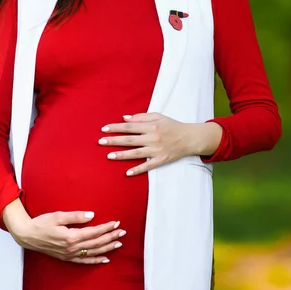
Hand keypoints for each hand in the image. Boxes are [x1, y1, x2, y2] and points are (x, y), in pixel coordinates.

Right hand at [3, 200, 124, 264]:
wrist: (28, 235)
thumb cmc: (42, 223)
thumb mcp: (58, 215)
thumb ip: (76, 216)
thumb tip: (92, 215)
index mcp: (71, 236)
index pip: (94, 232)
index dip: (106, 227)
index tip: (116, 222)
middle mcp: (72, 248)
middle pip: (96, 243)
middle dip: (110, 237)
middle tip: (123, 232)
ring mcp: (70, 255)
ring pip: (93, 252)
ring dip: (107, 248)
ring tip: (118, 243)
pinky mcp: (67, 258)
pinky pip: (85, 261)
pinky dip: (96, 261)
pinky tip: (105, 259)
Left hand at [98, 113, 222, 175]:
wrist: (189, 138)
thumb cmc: (172, 125)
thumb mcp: (158, 116)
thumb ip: (141, 117)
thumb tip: (125, 118)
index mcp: (151, 126)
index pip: (129, 127)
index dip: (116, 127)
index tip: (104, 129)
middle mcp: (152, 138)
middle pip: (130, 140)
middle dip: (114, 140)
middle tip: (101, 141)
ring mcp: (157, 150)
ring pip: (136, 153)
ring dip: (122, 155)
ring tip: (109, 156)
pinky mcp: (161, 160)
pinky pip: (148, 166)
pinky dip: (138, 170)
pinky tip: (127, 173)